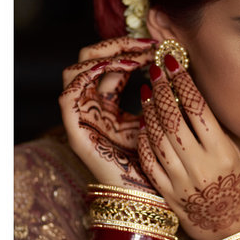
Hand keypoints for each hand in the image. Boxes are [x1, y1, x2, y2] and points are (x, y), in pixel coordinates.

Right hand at [59, 37, 154, 188]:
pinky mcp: (75, 131)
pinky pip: (68, 95)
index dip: (130, 48)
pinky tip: (114, 70)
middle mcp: (90, 106)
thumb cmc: (158, 158)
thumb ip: (157, 93)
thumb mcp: (158, 118)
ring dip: (103, 58)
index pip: (110, 63)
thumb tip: (170, 62)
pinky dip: (86, 76)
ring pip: (74, 71)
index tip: (157, 46)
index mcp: (108, 102)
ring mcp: (80, 117)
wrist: (148, 194)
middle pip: (89, 60)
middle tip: (147, 46)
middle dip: (117, 46)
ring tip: (134, 59)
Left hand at [139, 49, 239, 239]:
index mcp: (224, 153)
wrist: (234, 232)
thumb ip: (214, 132)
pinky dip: (145, 140)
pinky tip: (144, 124)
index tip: (173, 64)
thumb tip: (191, 100)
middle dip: (163, 90)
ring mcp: (182, 181)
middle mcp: (202, 165)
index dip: (183, 83)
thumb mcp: (235, 157)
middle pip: (174, 119)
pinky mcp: (168, 194)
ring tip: (149, 92)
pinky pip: (150, 161)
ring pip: (158, 138)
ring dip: (151, 111)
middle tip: (156, 71)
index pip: (199, 109)